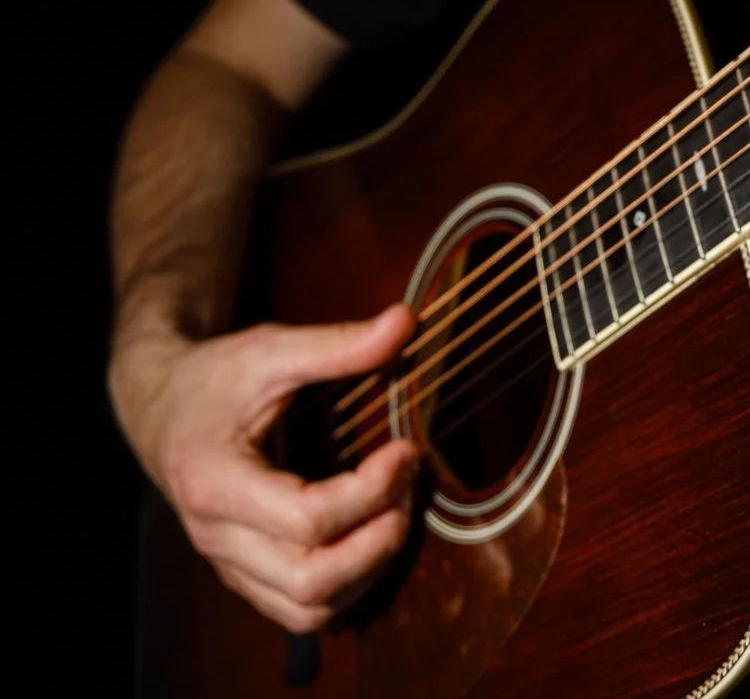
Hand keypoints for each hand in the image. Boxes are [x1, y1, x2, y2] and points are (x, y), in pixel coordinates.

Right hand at [110, 304, 420, 631]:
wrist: (159, 406)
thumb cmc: (214, 377)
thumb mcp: (270, 350)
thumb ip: (338, 343)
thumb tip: (406, 320)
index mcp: (214, 481)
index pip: (308, 518)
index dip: (372, 490)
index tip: (405, 449)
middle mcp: (214, 534)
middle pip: (310, 579)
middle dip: (378, 540)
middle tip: (408, 487)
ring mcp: (225, 561)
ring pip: (307, 607)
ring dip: (369, 569)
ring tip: (397, 511)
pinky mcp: (241, 573)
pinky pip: (298, 611)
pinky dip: (347, 588)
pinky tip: (372, 537)